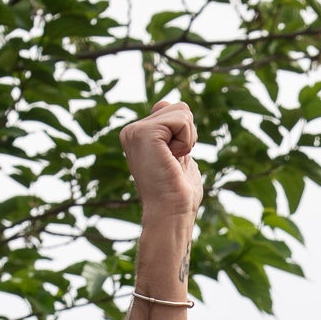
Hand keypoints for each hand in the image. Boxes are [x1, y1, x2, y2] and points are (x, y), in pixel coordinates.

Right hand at [119, 101, 204, 219]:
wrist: (171, 213)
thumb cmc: (178, 193)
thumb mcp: (178, 156)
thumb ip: (174, 133)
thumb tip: (169, 106)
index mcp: (138, 135)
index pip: (174, 112)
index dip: (185, 135)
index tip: (174, 160)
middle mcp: (132, 130)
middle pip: (180, 108)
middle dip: (188, 135)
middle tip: (175, 161)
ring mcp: (135, 130)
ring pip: (182, 111)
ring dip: (187, 139)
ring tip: (173, 161)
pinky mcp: (144, 132)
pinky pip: (182, 120)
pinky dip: (186, 141)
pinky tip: (172, 159)